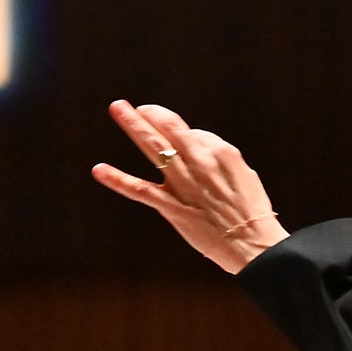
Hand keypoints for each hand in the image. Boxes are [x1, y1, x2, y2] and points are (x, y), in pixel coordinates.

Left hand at [89, 100, 285, 274]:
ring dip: (133, 125)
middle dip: (151, 114)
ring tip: (117, 107)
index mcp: (221, 152)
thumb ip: (218, 159)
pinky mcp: (171, 206)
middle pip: (170, 128)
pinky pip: (140, 190)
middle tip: (136, 107)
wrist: (252, 244)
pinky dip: (117, 179)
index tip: (185, 151)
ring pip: (153, 147)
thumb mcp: (243, 175)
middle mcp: (200, 162)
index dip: (187, 141)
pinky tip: (99, 170)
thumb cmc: (251, 212)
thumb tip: (197, 145)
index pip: (194, 134)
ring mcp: (183, 183)